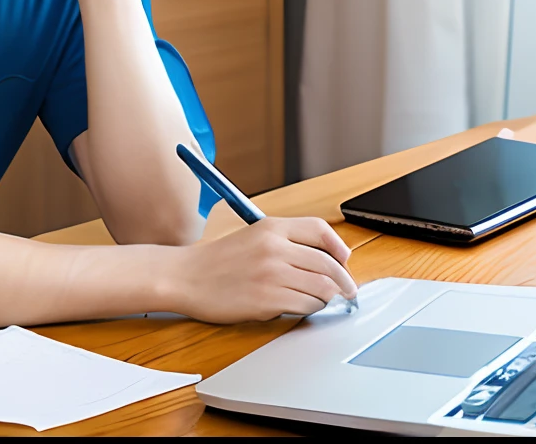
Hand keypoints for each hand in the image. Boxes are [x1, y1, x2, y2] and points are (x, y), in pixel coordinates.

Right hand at [165, 217, 357, 322]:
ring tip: (322, 300)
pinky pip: (304, 305)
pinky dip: (310, 308)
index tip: (345, 261)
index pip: (320, 231)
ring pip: (321, 288)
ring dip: (327, 297)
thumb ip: (287, 242)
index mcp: (272, 227)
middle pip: (327, 264)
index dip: (339, 248)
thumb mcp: (254, 236)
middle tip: (348, 291)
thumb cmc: (219, 260)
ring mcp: (271, 274)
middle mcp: (274, 248)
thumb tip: (327, 259)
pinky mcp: (266, 299)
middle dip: (343, 281)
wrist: (186, 277)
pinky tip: (303, 306)